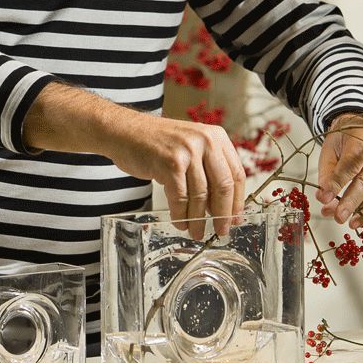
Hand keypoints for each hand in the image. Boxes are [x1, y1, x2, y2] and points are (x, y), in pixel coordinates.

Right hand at [108, 114, 246, 240]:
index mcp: (216, 136)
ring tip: (196, 232)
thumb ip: (208, 168)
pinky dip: (181, 215)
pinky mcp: (170, 164)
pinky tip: (180, 223)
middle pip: (224, 186)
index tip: (236, 218)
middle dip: (223, 214)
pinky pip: (180, 198)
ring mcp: (187, 151)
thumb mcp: (191, 146)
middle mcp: (205, 141)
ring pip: (201, 195)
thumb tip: (223, 206)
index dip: (237, 200)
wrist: (125, 131)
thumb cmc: (157, 143)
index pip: (236, 173)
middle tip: (222, 230)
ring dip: (199, 219)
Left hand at [316, 112, 362, 229]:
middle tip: (338, 216)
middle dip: (351, 201)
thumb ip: (327, 173)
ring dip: (359, 209)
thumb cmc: (347, 141)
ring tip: (341, 216)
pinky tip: (358, 218)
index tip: (324, 198)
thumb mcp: (330, 150)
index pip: (351, 163)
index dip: (337, 183)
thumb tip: (324, 198)